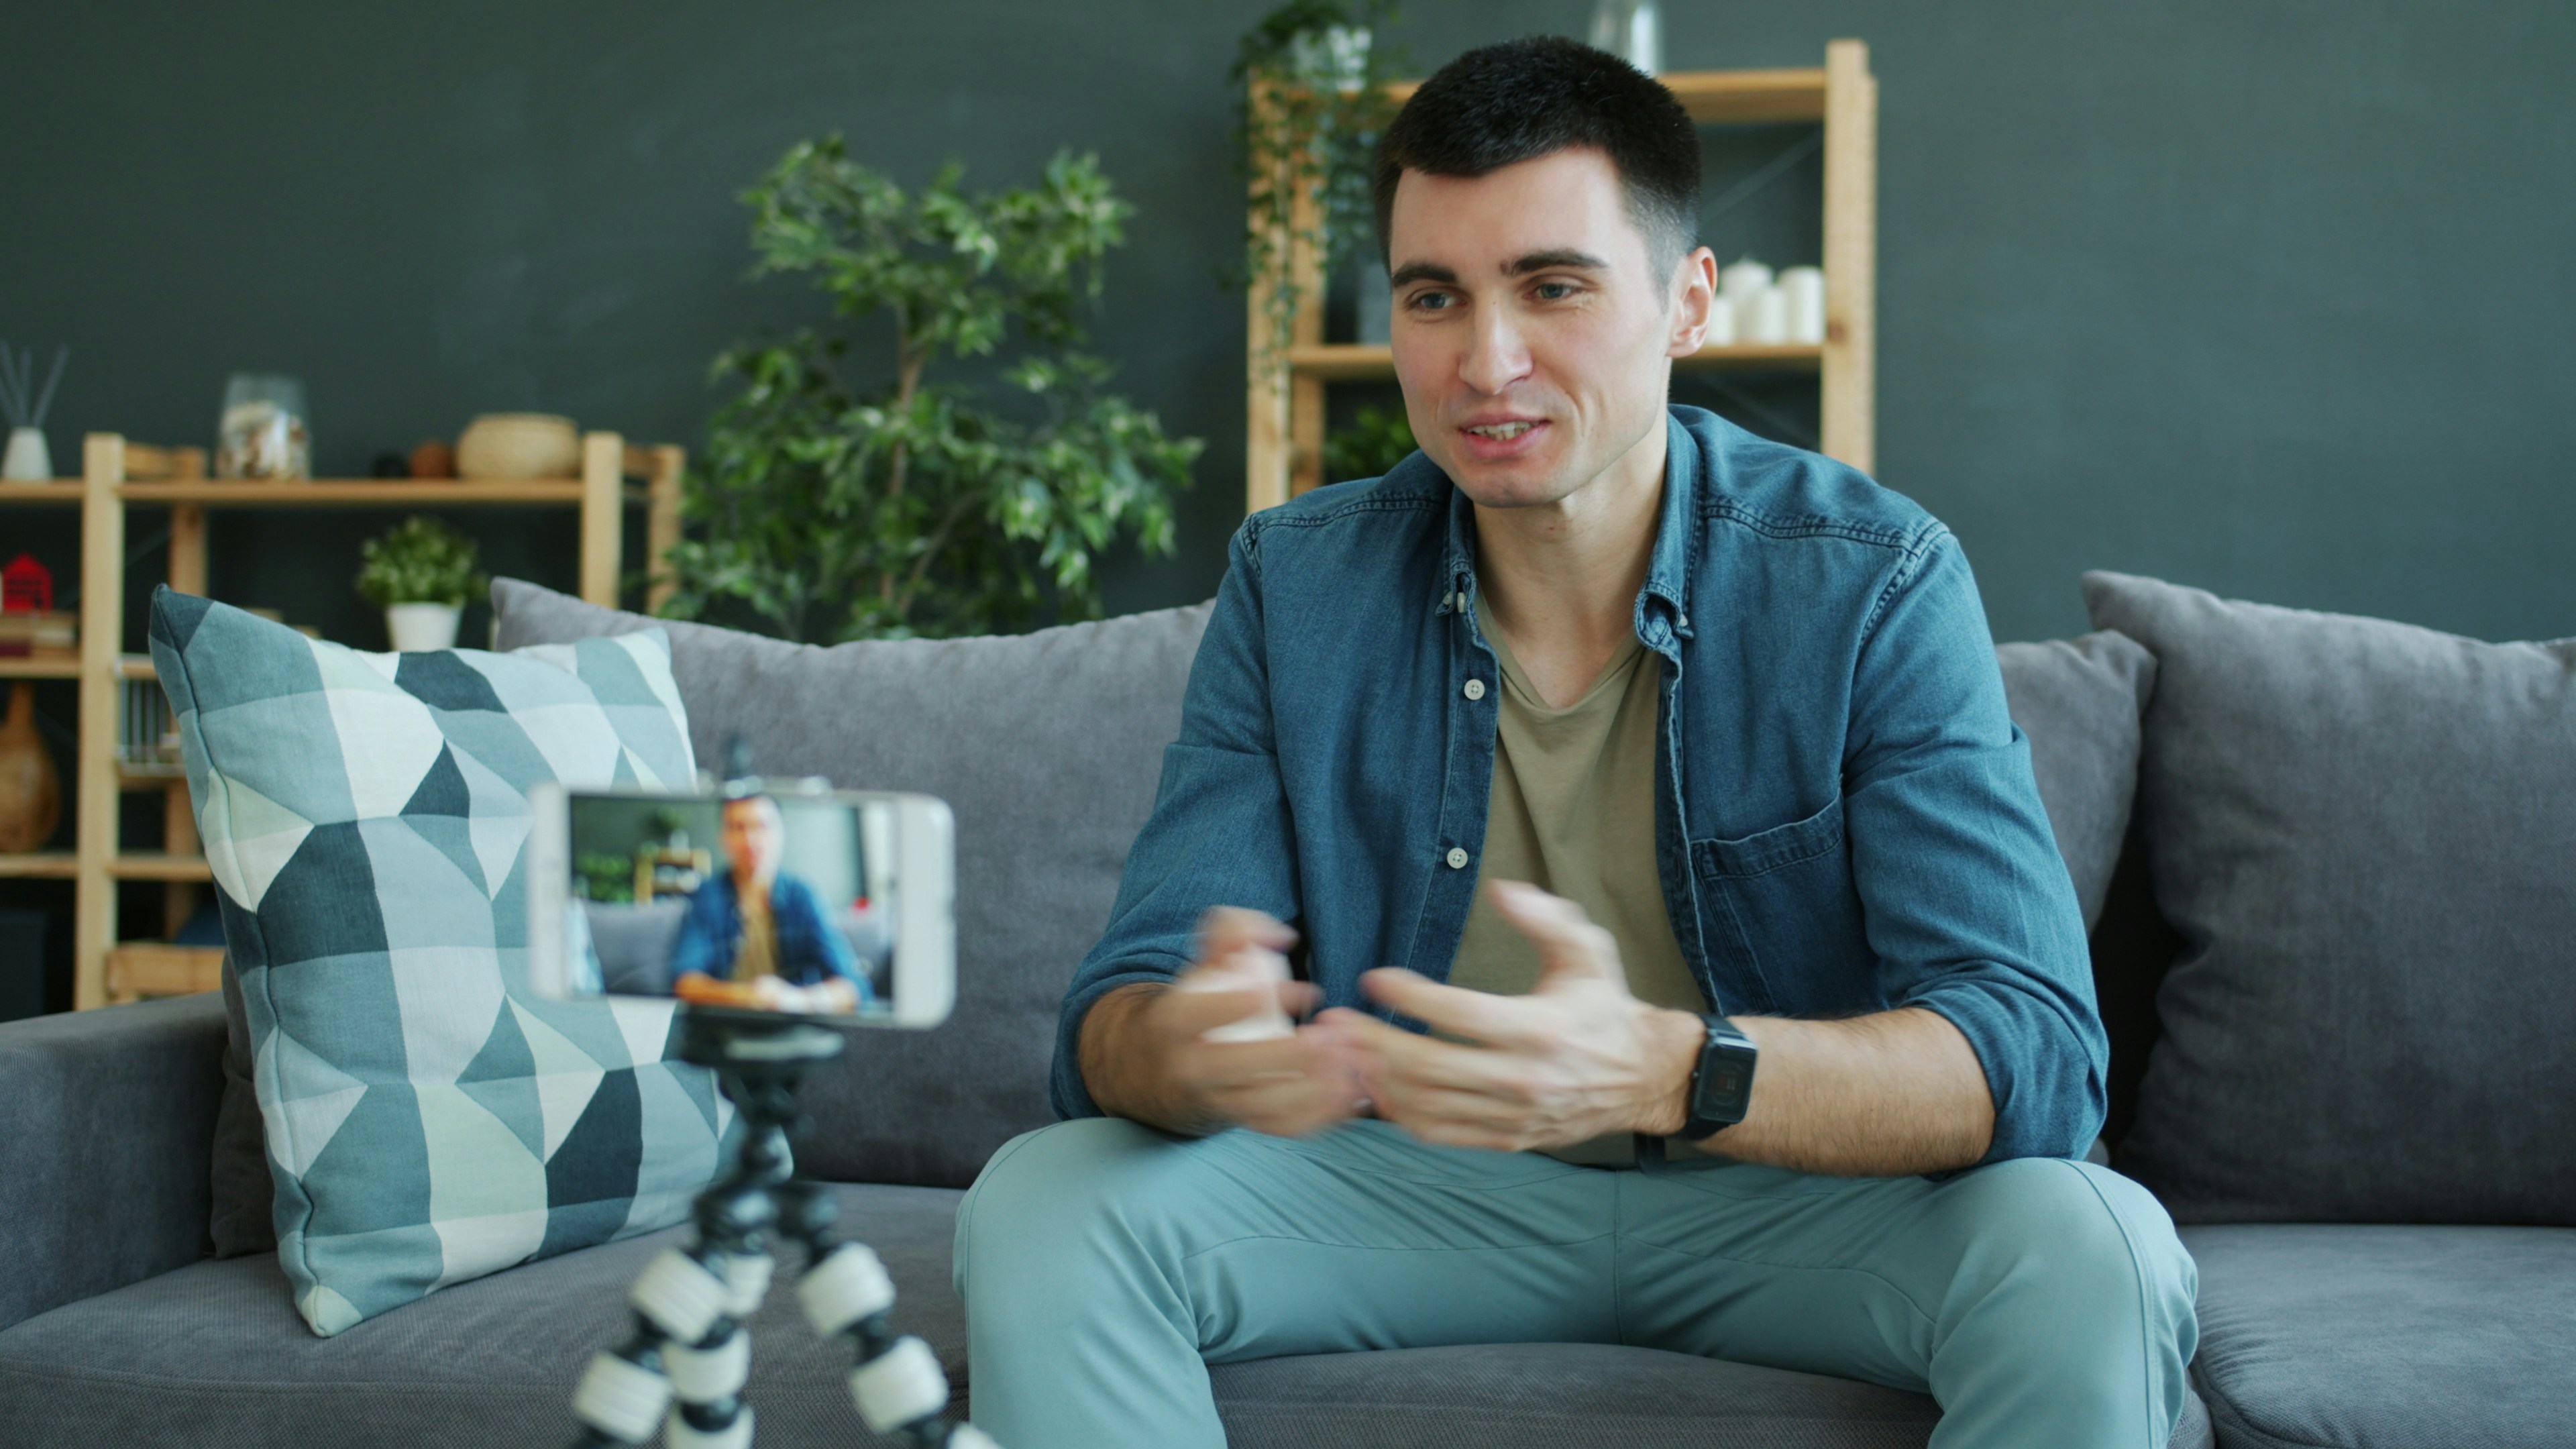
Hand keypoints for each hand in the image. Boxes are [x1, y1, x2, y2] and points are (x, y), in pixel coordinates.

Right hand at [1122, 908, 1368, 1137]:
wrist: (1171, 1065)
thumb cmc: (1201, 1002)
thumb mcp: (1207, 961)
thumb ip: (1234, 931)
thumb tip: (1278, 935)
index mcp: (1174, 1023)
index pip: (1198, 1015)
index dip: (1236, 1004)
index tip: (1287, 991)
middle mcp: (1190, 1068)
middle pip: (1235, 1067)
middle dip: (1286, 1055)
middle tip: (1331, 1036)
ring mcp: (1219, 1101)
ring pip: (1263, 1104)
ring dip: (1312, 1089)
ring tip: (1352, 1063)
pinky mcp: (1246, 1123)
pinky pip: (1282, 1127)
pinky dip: (1321, 1115)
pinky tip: (1353, 1092)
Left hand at [1316, 881, 1701, 1151]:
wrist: (1642, 1076)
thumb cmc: (1604, 1006)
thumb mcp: (1587, 951)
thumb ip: (1545, 918)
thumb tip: (1502, 890)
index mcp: (1541, 1029)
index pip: (1462, 1015)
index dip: (1412, 997)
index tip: (1374, 978)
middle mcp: (1525, 1078)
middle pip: (1432, 1067)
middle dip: (1375, 1043)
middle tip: (1335, 1022)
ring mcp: (1515, 1114)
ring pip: (1430, 1105)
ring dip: (1379, 1079)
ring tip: (1344, 1053)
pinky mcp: (1508, 1138)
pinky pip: (1443, 1133)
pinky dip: (1402, 1115)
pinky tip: (1377, 1088)